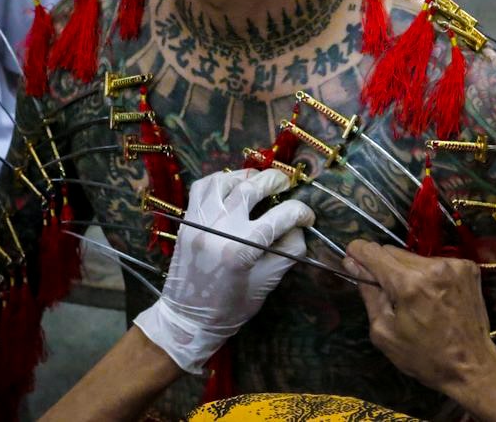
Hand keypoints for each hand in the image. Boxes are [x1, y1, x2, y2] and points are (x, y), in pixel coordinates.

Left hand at [134, 168, 314, 373]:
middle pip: (252, 188)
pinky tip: (231, 185)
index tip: (308, 216)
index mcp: (242, 249)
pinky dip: (219, 179)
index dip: (300, 212)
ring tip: (259, 180)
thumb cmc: (230, 308)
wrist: (187, 319)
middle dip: (275, 181)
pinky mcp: (187, 220)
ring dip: (246, 175)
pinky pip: (202, 186)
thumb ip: (286, 252)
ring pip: (224, 180)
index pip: (281, 217)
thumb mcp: (266, 285)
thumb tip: (298, 228)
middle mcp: (219, 228)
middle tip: (286, 184)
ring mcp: (199, 220)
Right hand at [346, 241, 495, 419]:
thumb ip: (368, 294)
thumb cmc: (424, 357)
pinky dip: (428, 274)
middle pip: (392, 251)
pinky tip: (435, 296)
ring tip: (415, 298)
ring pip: (413, 257)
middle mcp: (432, 266)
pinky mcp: (468, 268)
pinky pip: (434, 262)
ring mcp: (453, 264)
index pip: (372, 251)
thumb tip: (352, 264)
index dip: (357, 253)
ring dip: (407, 271)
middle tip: (387, 292)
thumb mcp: (384, 333)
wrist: (472, 366)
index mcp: (408, 284)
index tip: (351, 260)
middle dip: (384, 267)